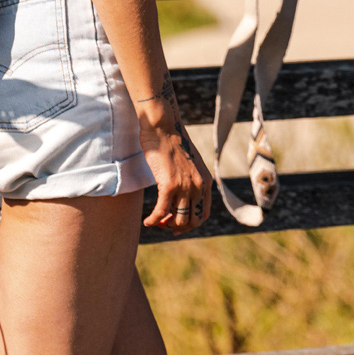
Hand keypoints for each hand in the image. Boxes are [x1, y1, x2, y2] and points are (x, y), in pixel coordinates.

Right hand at [136, 78, 210, 231]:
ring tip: (156, 222)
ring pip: (178, 220)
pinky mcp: (169, 184)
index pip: (203, 214)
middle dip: (178, 227)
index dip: (190, 224)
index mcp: (206, 181)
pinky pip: (161, 212)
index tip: (176, 223)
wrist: (163, 127)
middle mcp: (199, 185)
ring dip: (166, 225)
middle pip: (193, 221)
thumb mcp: (190, 164)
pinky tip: (147, 221)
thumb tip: (184, 198)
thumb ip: (192, 179)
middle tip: (165, 224)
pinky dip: (153, 221)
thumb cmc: (172, 143)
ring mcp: (185, 186)